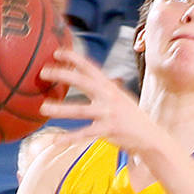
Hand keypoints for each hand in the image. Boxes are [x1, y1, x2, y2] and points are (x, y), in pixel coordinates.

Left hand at [38, 46, 167, 155]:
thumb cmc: (131, 117)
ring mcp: (109, 114)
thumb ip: (104, 88)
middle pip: (83, 82)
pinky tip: (56, 141)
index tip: (57, 52)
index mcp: (110, 87)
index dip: (73, 58)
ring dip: (61, 109)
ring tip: (43, 108)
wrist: (150, 137)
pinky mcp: (108, 130)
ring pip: (80, 110)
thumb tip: (87, 78)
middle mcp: (109, 97)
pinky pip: (85, 134)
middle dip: (63, 75)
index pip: (90, 67)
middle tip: (44, 72)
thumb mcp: (120, 98)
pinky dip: (70, 138)